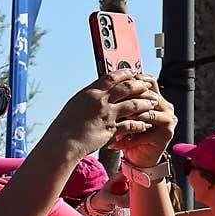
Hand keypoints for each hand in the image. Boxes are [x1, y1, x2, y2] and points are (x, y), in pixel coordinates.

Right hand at [45, 74, 168, 166]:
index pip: (112, 77)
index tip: (133, 72)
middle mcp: (100, 101)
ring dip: (145, 103)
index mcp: (90, 93)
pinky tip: (145, 124)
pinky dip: (140, 124)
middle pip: (127, 87)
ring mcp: (107, 115)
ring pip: (134, 104)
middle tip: (147, 86)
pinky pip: (132, 124)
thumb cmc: (64, 126)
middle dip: (140, 85)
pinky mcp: (112, 129)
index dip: (125, 73)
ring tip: (152, 103)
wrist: (62, 143)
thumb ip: (89, 97)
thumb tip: (98, 91)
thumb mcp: (75, 105)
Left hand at [114, 79, 175, 166]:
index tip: (114, 86)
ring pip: (147, 113)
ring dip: (129, 118)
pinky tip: (114, 144)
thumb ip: (122, 101)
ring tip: (113, 122)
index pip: (149, 83)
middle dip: (128, 99)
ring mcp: (169, 119)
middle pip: (148, 96)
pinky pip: (144, 132)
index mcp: (157, 99)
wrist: (138, 157)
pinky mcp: (166, 134)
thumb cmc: (128, 133)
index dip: (133, 82)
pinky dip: (128, 139)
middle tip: (110, 104)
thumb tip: (106, 87)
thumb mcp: (124, 114)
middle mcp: (166, 107)